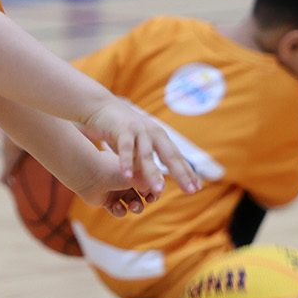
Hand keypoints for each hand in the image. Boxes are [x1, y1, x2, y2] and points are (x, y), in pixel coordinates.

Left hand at [62, 145, 155, 217]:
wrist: (88, 175)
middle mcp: (124, 178)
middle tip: (147, 201)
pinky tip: (116, 206)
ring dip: (136, 207)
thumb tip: (160, 190)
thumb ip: (151, 181)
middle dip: (147, 198)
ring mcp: (115, 189)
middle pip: (141, 194)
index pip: (148, 181)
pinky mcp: (106, 200)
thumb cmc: (114, 170)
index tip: (155, 193)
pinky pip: (118, 210)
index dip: (153, 189)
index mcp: (132, 168)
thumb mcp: (137, 174)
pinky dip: (119, 210)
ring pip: (131, 203)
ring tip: (132, 206)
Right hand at [79, 97, 202, 195]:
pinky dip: (126, 163)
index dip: (187, 172)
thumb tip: (154, 184)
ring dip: (153, 173)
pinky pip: (125, 148)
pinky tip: (126, 177)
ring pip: (147, 155)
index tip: (197, 188)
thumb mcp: (137, 146)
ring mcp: (138, 130)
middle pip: (169, 156)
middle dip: (181, 174)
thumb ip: (146, 161)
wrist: (100, 106)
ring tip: (159, 191)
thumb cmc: (120, 130)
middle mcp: (153, 133)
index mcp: (159, 137)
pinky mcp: (122, 129)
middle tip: (190, 191)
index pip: (176, 157)